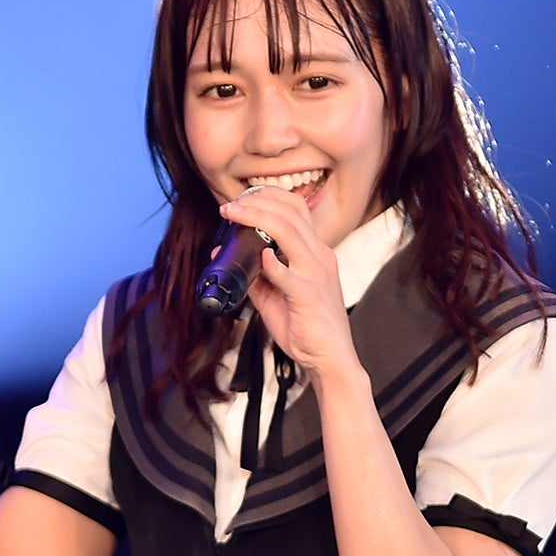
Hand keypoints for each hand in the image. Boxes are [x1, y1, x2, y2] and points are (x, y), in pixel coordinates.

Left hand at [219, 187, 359, 385]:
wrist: (330, 359)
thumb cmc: (306, 328)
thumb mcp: (276, 296)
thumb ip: (255, 275)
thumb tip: (225, 256)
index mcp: (315, 252)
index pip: (297, 208)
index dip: (268, 196)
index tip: (241, 199)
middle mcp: (319, 256)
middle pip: (290, 212)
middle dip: (255, 202)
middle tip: (229, 206)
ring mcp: (316, 274)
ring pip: (288, 231)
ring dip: (256, 218)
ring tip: (232, 216)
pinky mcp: (308, 295)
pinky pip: (289, 274)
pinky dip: (272, 263)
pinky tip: (259, 257)